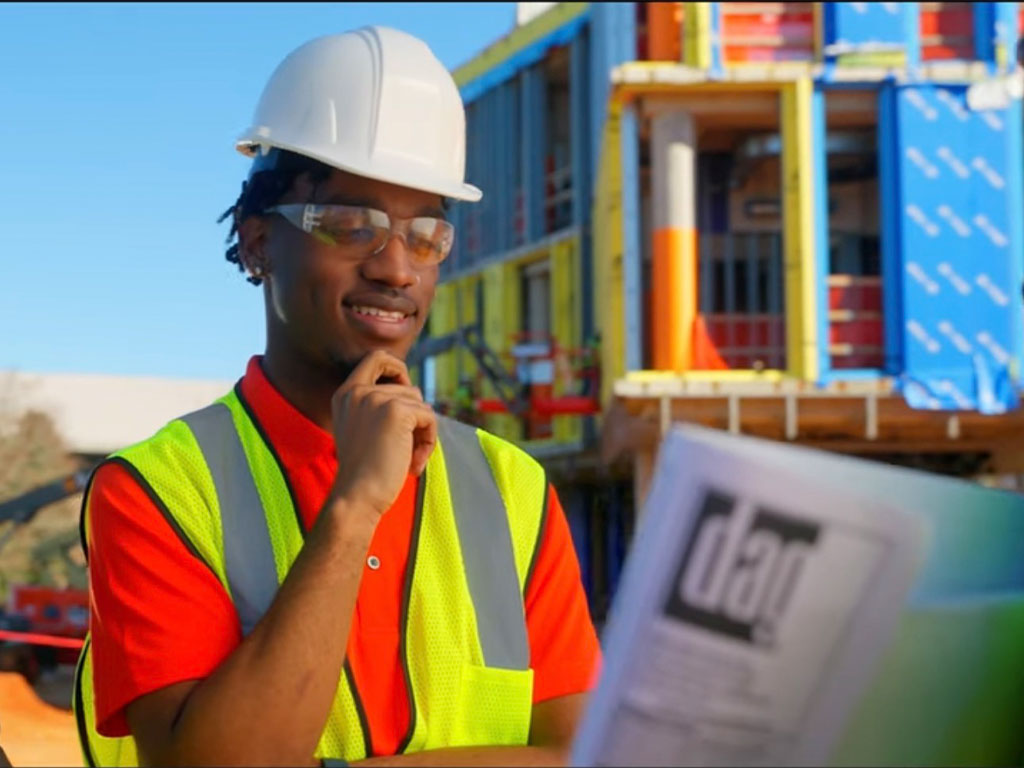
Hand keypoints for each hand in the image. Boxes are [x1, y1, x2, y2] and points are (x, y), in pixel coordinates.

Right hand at [329, 350, 436, 515]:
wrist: (356, 496)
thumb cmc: (362, 474)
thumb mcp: (361, 431)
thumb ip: (377, 409)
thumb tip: (416, 396)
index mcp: (346, 394)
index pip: (376, 358)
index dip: (398, 369)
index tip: (407, 394)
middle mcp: (358, 391)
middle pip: (409, 388)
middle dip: (416, 418)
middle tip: (409, 448)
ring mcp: (377, 398)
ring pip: (421, 405)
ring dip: (423, 434)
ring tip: (410, 460)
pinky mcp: (397, 411)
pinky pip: (429, 418)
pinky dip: (429, 441)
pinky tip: (414, 464)